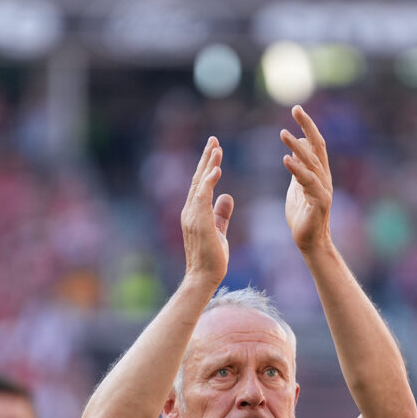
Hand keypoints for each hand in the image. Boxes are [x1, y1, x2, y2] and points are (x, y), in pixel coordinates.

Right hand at [180, 136, 232, 285]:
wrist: (204, 277)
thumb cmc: (212, 258)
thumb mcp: (219, 230)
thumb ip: (221, 213)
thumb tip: (227, 196)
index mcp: (194, 212)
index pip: (200, 184)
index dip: (207, 166)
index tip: (215, 149)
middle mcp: (190, 210)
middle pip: (198, 179)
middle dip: (206, 158)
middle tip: (214, 139)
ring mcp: (192, 215)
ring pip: (199, 184)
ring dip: (208, 165)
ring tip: (217, 148)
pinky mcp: (198, 221)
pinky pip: (202, 197)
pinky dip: (208, 182)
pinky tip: (216, 169)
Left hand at [281, 105, 332, 252]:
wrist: (310, 241)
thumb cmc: (302, 215)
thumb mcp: (297, 187)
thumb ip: (297, 169)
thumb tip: (294, 150)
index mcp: (319, 172)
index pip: (315, 143)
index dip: (307, 126)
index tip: (296, 110)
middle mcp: (324, 177)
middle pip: (318, 146)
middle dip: (307, 126)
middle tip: (296, 109)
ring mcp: (323, 188)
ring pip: (312, 162)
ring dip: (297, 147)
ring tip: (283, 134)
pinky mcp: (320, 201)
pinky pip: (307, 182)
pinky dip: (297, 169)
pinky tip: (286, 159)